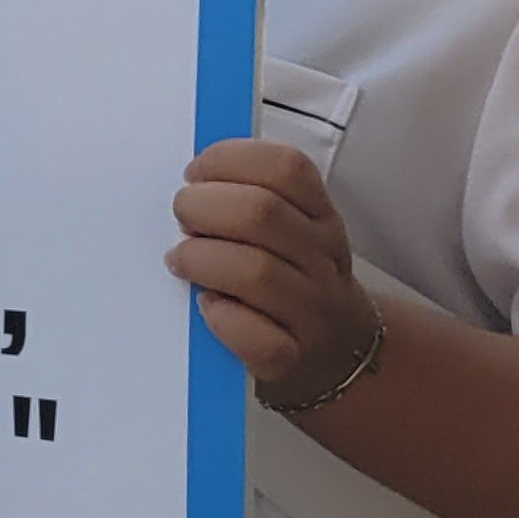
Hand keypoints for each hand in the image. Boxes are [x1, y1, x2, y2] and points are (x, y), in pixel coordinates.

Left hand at [168, 139, 378, 394]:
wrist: (338, 352)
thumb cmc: (291, 281)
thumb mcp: (289, 231)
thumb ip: (248, 199)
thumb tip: (188, 181)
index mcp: (320, 216)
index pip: (286, 168)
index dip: (229, 160)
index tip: (194, 173)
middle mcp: (324, 258)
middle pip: (260, 213)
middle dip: (201, 207)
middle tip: (180, 218)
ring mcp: (312, 310)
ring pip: (254, 271)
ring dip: (200, 259)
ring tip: (181, 261)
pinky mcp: (291, 358)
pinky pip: (254, 336)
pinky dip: (220, 317)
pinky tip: (207, 307)